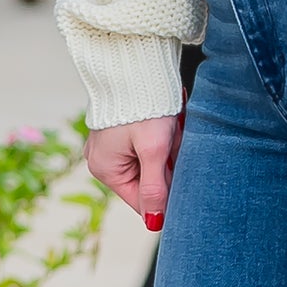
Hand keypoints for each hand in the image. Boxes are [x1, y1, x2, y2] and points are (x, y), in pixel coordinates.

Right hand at [85, 112, 183, 231]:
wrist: (134, 63)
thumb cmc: (144, 105)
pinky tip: (167, 123)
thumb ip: (154, 188)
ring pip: (149, 162)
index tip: (184, 176)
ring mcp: (109, 145)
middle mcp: (101, 160)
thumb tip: (154, 223)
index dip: (167, 193)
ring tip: (170, 127)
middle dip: (167, 164)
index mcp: (105, 169)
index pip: (142, 200)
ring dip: (166, 149)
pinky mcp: (119, 131)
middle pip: (147, 180)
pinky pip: (145, 146)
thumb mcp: (154, 150)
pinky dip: (161, 138)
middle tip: (175, 140)